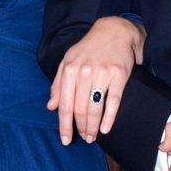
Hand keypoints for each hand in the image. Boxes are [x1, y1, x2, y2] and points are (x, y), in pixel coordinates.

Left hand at [48, 16, 145, 144]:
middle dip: (80, 128)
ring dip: (92, 126)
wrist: (114, 31)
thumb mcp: (68, 61)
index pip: (64, 104)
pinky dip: (109, 117)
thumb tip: (51, 106)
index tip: (65, 139)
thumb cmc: (89, 49)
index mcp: (69, 69)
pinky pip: (114, 100)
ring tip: (92, 137)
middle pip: (79, 108)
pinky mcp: (119, 74)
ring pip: (94, 107)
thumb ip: (58, 84)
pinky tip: (106, 128)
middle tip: (84, 139)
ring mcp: (102, 73)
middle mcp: (84, 72)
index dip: (64, 124)